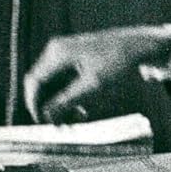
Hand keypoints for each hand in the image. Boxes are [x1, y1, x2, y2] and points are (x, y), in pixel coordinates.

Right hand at [24, 26, 170, 122]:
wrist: (137, 45)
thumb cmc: (117, 61)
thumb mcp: (93, 85)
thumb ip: (67, 101)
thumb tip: (46, 116)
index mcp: (57, 53)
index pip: (34, 82)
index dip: (34, 104)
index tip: (44, 122)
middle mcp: (56, 50)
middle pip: (41, 84)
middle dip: (49, 106)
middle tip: (61, 125)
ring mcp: (63, 53)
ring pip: (51, 84)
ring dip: (59, 103)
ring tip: (77, 119)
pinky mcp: (71, 58)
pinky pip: (61, 80)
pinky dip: (67, 96)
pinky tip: (80, 109)